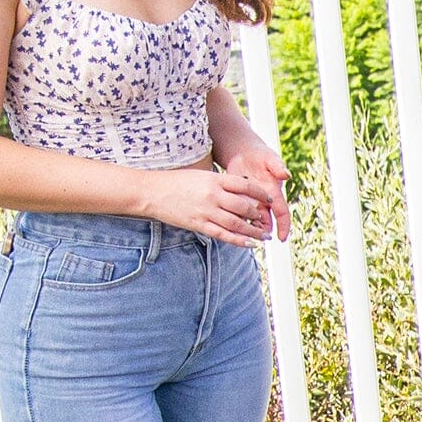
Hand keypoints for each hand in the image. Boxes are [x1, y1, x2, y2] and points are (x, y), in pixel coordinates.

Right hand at [144, 161, 287, 246]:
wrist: (151, 192)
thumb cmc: (177, 182)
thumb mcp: (202, 176)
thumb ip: (221, 183)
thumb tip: (243, 190)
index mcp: (214, 179)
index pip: (246, 186)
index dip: (261, 194)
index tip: (269, 199)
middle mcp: (212, 195)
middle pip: (244, 207)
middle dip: (258, 215)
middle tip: (266, 221)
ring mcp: (206, 211)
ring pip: (237, 224)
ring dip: (254, 232)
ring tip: (264, 236)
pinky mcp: (198, 224)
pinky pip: (223, 235)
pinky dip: (239, 241)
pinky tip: (250, 244)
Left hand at [216, 135, 293, 242]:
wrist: (243, 152)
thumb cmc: (259, 155)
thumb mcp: (269, 159)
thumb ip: (278, 166)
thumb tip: (286, 174)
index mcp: (274, 193)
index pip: (282, 213)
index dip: (283, 226)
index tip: (281, 237)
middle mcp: (264, 200)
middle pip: (266, 221)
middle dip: (263, 232)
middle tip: (258, 239)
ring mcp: (251, 201)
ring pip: (252, 220)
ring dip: (250, 229)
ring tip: (244, 236)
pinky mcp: (239, 199)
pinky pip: (239, 213)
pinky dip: (237, 220)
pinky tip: (231, 227)